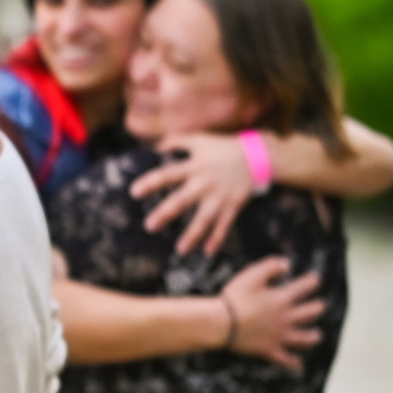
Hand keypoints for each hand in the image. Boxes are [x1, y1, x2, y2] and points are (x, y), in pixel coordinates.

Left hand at [132, 133, 257, 254]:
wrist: (259, 155)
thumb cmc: (223, 148)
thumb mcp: (200, 139)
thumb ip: (177, 141)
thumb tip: (154, 147)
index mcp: (194, 166)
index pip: (168, 174)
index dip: (150, 182)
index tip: (134, 192)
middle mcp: (205, 183)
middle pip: (182, 200)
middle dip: (166, 213)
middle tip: (149, 226)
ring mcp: (220, 196)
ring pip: (204, 218)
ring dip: (192, 235)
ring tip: (180, 250)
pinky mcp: (233, 205)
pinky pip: (224, 224)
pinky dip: (217, 238)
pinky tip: (207, 252)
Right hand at [218, 255, 323, 370]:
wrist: (221, 323)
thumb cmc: (235, 297)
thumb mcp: (252, 275)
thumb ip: (271, 266)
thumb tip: (287, 264)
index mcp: (282, 299)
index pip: (304, 288)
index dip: (312, 282)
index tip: (316, 279)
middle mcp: (286, 318)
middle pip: (310, 313)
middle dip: (317, 307)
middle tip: (320, 305)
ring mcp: (279, 335)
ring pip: (304, 338)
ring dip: (313, 336)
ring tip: (317, 335)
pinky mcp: (269, 350)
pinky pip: (284, 358)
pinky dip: (293, 362)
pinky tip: (299, 364)